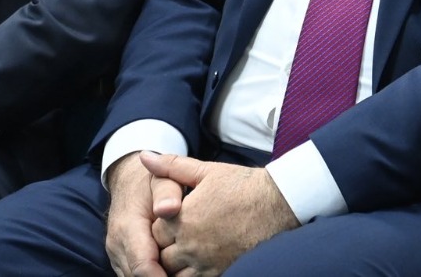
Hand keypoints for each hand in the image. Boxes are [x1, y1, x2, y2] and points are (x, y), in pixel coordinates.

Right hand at [105, 152, 180, 276]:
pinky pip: (132, 275)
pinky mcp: (119, 259)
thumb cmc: (151, 183)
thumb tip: (168, 208)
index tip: (183, 274)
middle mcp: (117, 244)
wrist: (128, 182)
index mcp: (128, 226)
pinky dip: (150, 274)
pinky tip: (168, 269)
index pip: (142, 265)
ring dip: (156, 276)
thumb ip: (167, 193)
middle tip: (186, 272)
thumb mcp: (162, 180)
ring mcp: (116, 253)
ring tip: (180, 269)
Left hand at [142, 153, 297, 276]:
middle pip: (160, 256)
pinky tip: (194, 265)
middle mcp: (190, 243)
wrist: (275, 203)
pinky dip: (189, 275)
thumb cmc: (241, 185)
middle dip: (163, 248)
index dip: (160, 226)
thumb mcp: (204, 171)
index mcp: (182, 218)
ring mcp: (204, 261)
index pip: (153, 231)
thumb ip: (171, 166)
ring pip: (173, 273)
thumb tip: (145, 157)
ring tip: (182, 253)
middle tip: (173, 239)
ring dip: (173, 265)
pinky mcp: (219, 271)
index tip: (170, 220)